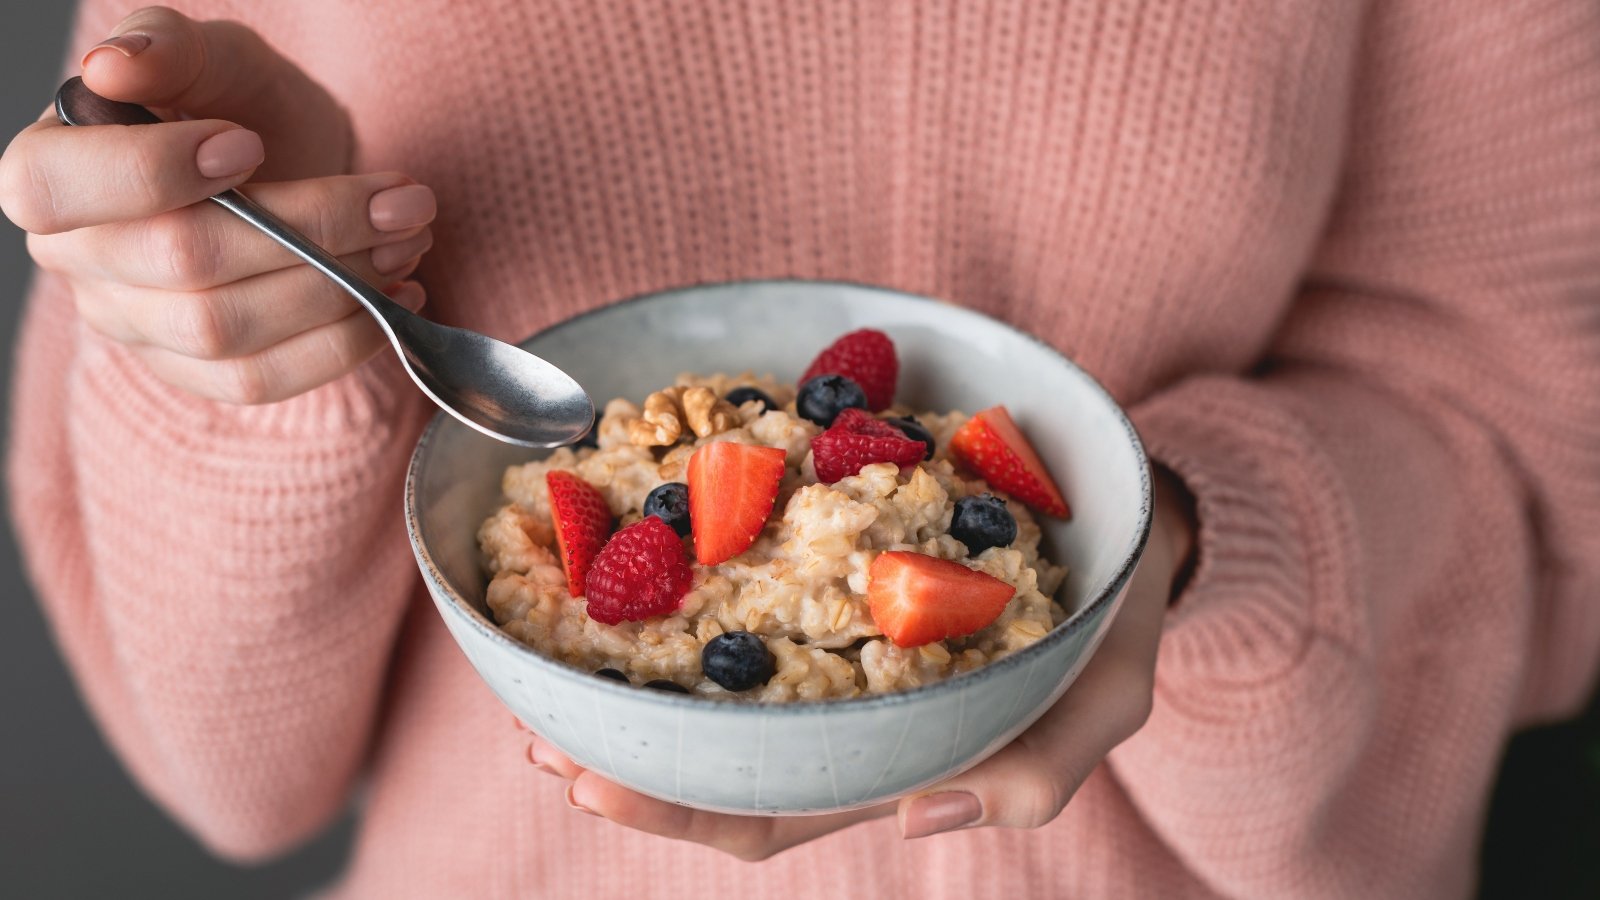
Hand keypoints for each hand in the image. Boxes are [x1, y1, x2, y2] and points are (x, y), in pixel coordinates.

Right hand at [0, 7, 434, 403]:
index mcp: (49, 168)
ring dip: (338, 287)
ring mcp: (134, 325)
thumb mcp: (216, 56)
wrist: (283, 168)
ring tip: (408, 239)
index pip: (55, 188)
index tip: (248, 145)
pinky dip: (343, 344)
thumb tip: (116, 64)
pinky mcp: (194, 372)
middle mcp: (78, 259)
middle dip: (308, 228)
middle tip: (400, 199)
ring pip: (226, 330)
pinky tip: (395, 299)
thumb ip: (169, 45)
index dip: (153, 171)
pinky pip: (261, 381)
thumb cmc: (236, 105)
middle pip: (178, 261)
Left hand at [516, 468, 1197, 859]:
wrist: (1119, 524)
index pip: (770, 812)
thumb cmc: (1109, 624)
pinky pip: (735, 589)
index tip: (593, 784)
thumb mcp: (1106, 699)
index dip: (677, 812)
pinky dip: (669, 584)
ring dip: (624, 686)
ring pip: (709, 688)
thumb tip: (920, 821)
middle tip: (538, 730)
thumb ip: (1040, 768)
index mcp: (890, 761)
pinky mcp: (821, 574)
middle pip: (710, 760)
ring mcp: (827, 646)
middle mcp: (840, 714)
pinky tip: (614, 558)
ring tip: (540, 664)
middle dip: (619, 757)